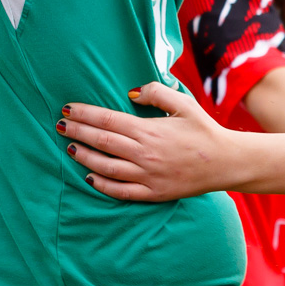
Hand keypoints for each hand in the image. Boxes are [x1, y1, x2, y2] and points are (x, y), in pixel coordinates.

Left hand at [59, 83, 242, 201]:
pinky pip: (121, 191)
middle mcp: (144, 154)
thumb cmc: (203, 130)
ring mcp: (147, 176)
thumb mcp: (183, 104)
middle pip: (101, 141)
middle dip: (77, 132)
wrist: (226, 162)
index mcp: (149, 130)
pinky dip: (102, 185)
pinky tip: (89, 177)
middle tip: (58, 125)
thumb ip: (156, 92)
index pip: (107, 120)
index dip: (84, 114)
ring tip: (70, 147)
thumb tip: (130, 93)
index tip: (67, 109)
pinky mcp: (153, 193)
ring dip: (84, 157)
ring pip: (105, 167)